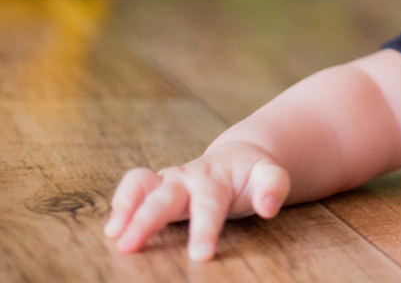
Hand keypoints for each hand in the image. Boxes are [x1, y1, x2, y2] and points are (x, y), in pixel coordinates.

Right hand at [105, 141, 289, 260]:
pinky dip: (121, 201)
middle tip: (128, 246)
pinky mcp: (155, 186)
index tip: (200, 256)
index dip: (204, 231)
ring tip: (113, 233)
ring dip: (126, 207)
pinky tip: (114, 226)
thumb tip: (269, 206)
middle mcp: (188, 179)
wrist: (238, 157)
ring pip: (142, 186)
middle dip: (146, 220)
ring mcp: (169, 181)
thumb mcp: (270, 175)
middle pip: (165, 197)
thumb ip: (273, 186)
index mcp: (216, 180)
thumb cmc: (252, 174)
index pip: (209, 207)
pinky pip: (134, 185)